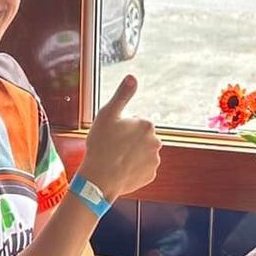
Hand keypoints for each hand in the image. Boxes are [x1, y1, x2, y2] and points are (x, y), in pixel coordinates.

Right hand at [77, 75, 160, 202]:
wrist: (100, 178)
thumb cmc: (101, 145)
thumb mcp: (107, 114)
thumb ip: (122, 94)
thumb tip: (132, 77)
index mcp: (146, 125)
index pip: (135, 123)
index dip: (121, 128)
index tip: (112, 135)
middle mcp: (156, 141)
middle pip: (140, 138)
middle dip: (129, 141)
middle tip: (112, 148)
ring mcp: (154, 160)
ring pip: (141, 153)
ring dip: (132, 155)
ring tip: (116, 160)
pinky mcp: (150, 175)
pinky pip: (141, 169)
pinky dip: (133, 169)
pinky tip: (121, 170)